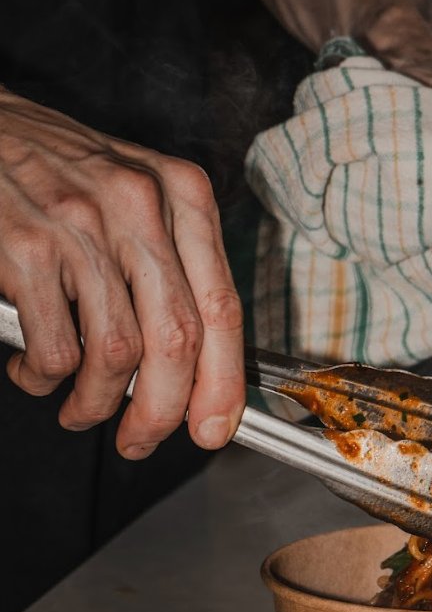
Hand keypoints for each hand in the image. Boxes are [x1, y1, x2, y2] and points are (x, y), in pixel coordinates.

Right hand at [0, 91, 245, 458]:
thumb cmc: (62, 171)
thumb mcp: (137, 196)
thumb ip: (174, 268)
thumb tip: (197, 369)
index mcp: (183, 194)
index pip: (224, 307)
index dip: (225, 382)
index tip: (216, 426)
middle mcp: (141, 206)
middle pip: (178, 340)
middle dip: (162, 411)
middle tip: (141, 440)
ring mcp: (81, 226)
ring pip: (116, 354)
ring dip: (96, 403)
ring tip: (80, 408)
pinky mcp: (26, 248)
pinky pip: (56, 349)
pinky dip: (45, 378)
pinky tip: (35, 369)